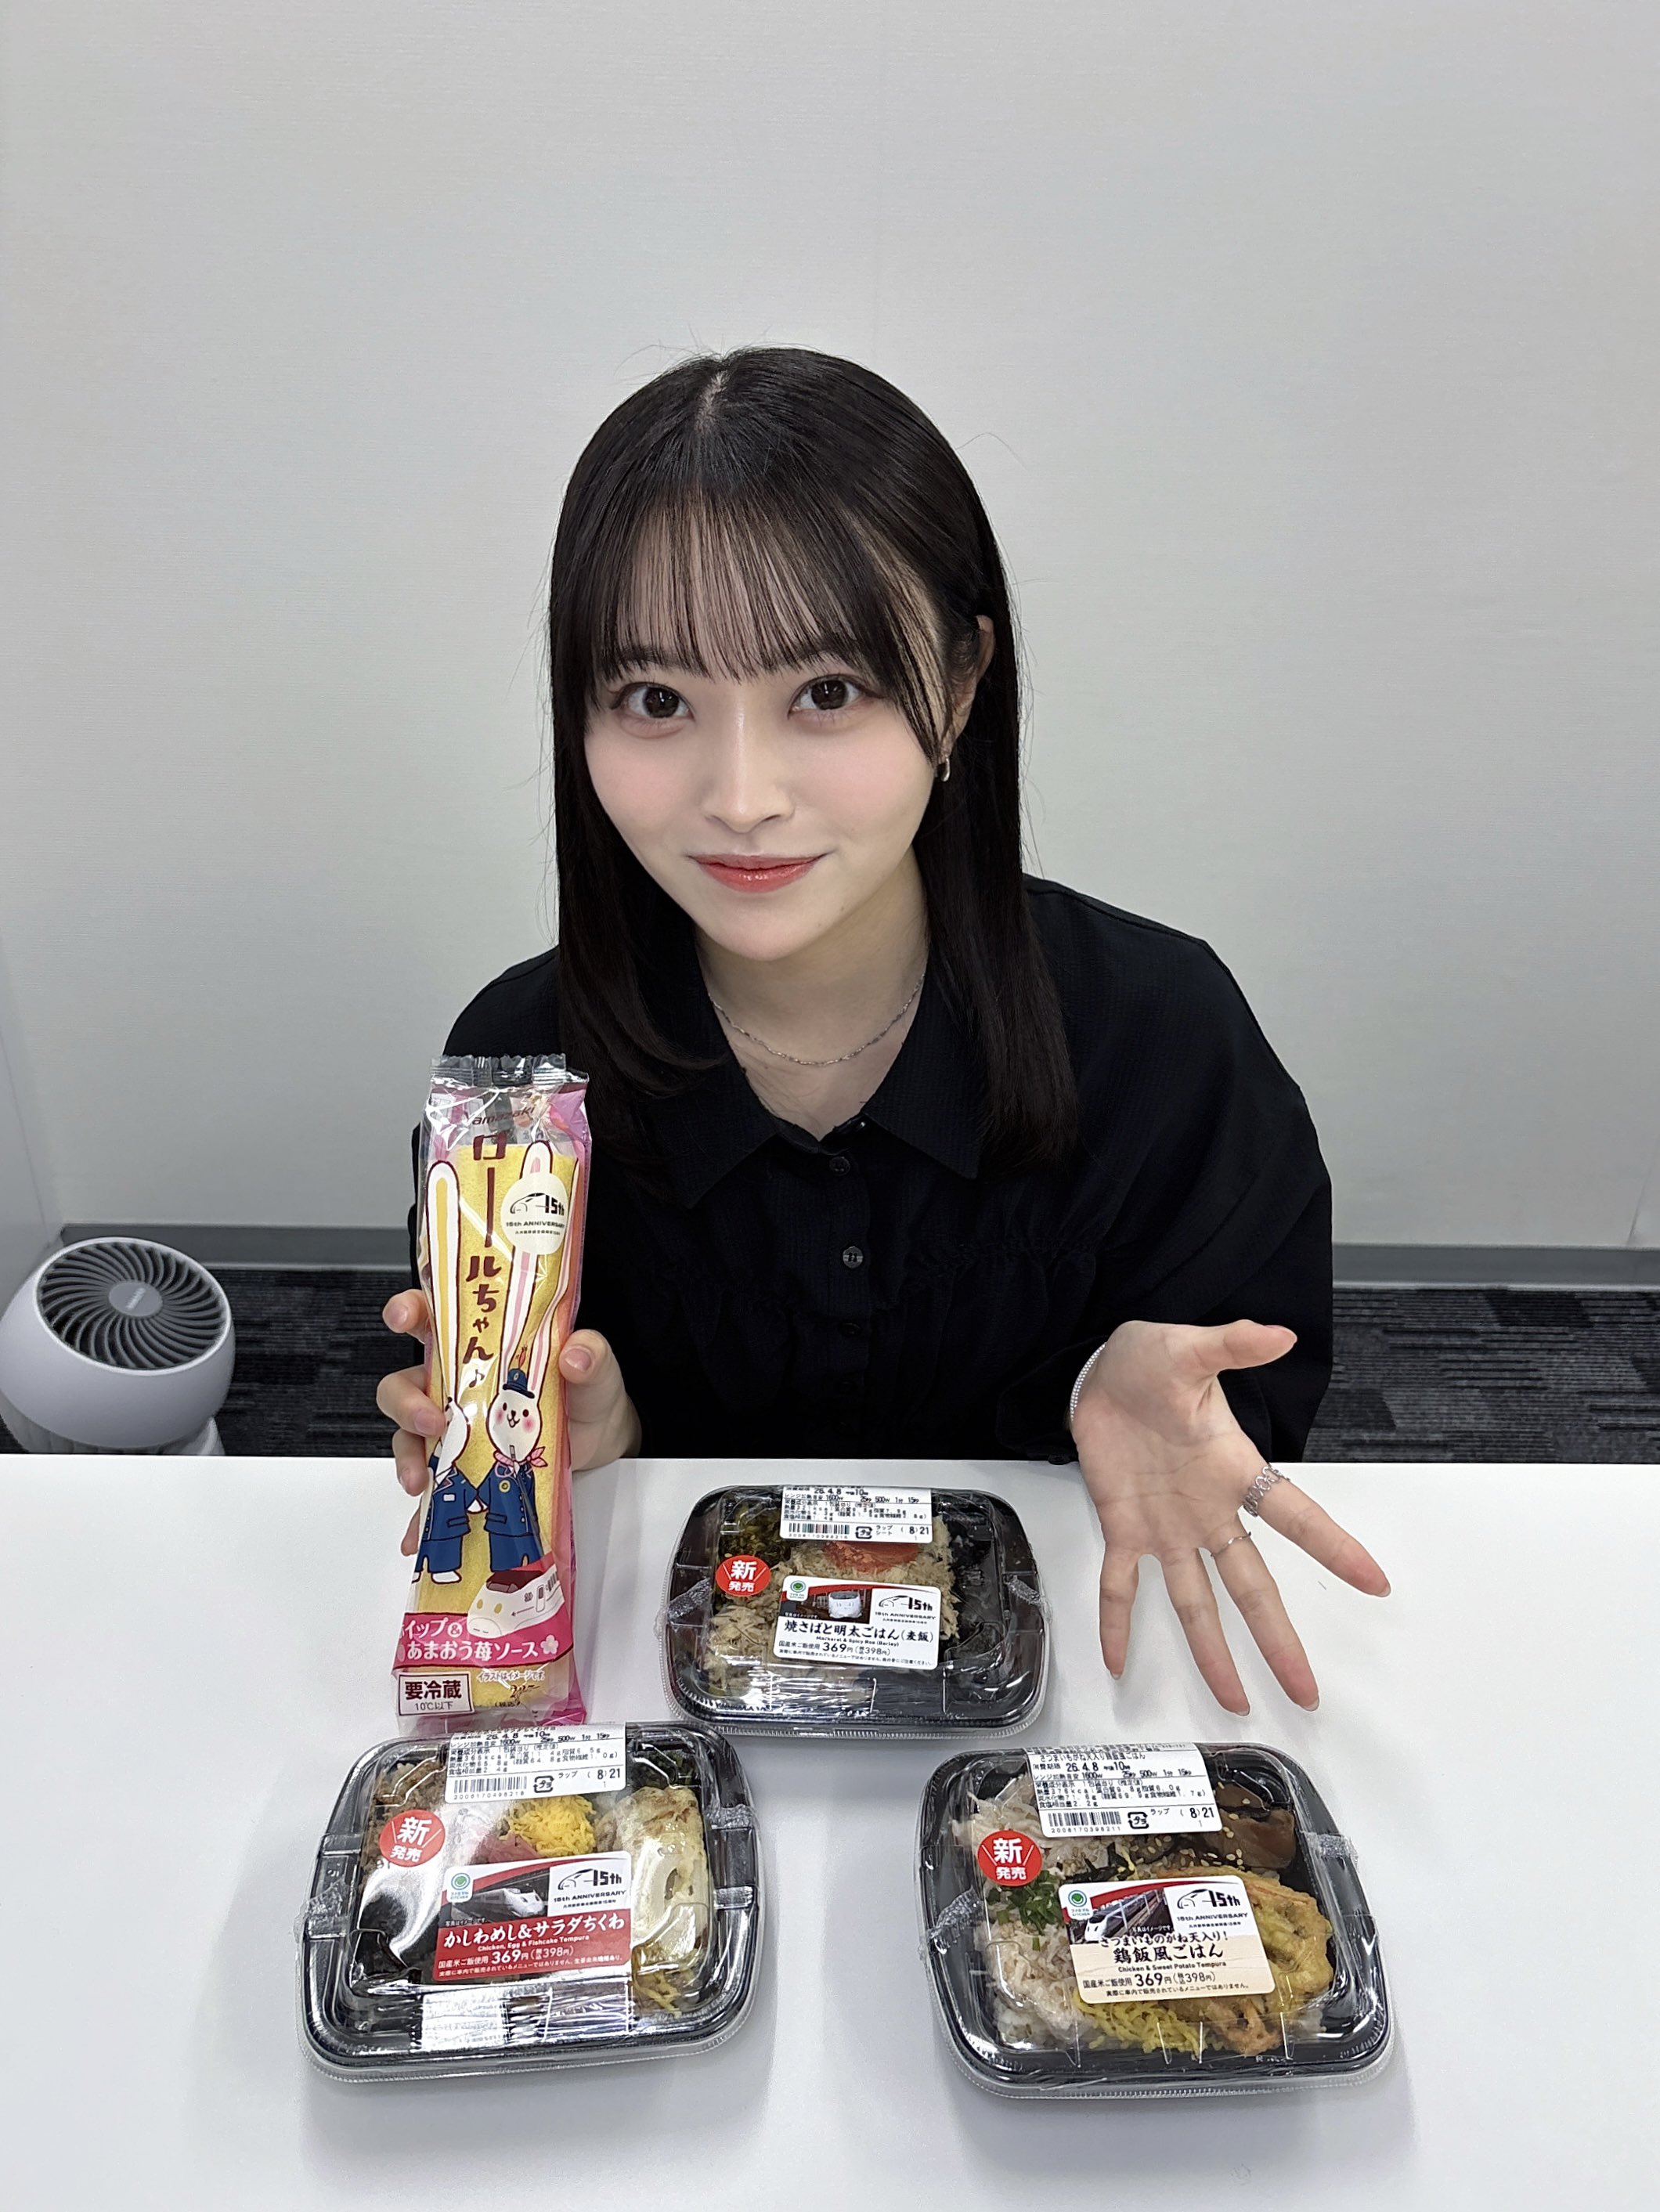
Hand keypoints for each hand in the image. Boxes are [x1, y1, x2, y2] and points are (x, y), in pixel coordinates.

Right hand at [377, 1292, 642, 1554]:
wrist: (601, 1440)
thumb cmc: (587, 1392)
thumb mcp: (596, 1369)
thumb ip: (591, 1354)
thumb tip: (576, 1354)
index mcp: (482, 1349)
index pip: (434, 1319)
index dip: (411, 1310)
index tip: (406, 1317)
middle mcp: (457, 1386)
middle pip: (405, 1385)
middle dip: (406, 1402)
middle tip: (431, 1421)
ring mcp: (455, 1431)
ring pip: (407, 1438)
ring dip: (406, 1458)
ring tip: (420, 1481)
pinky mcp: (462, 1470)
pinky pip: (431, 1494)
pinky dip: (418, 1517)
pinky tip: (416, 1535)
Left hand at [1071, 1317, 1388, 1712]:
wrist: (1100, 1371)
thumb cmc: (1152, 1361)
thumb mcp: (1190, 1348)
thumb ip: (1231, 1345)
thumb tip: (1276, 1334)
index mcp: (1234, 1470)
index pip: (1294, 1514)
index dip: (1334, 1546)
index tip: (1374, 1582)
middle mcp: (1208, 1511)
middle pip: (1252, 1585)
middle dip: (1279, 1639)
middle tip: (1306, 1689)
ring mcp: (1167, 1527)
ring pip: (1195, 1601)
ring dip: (1211, 1652)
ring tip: (1234, 1700)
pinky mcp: (1123, 1528)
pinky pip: (1121, 1585)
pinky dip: (1117, 1622)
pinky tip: (1117, 1660)